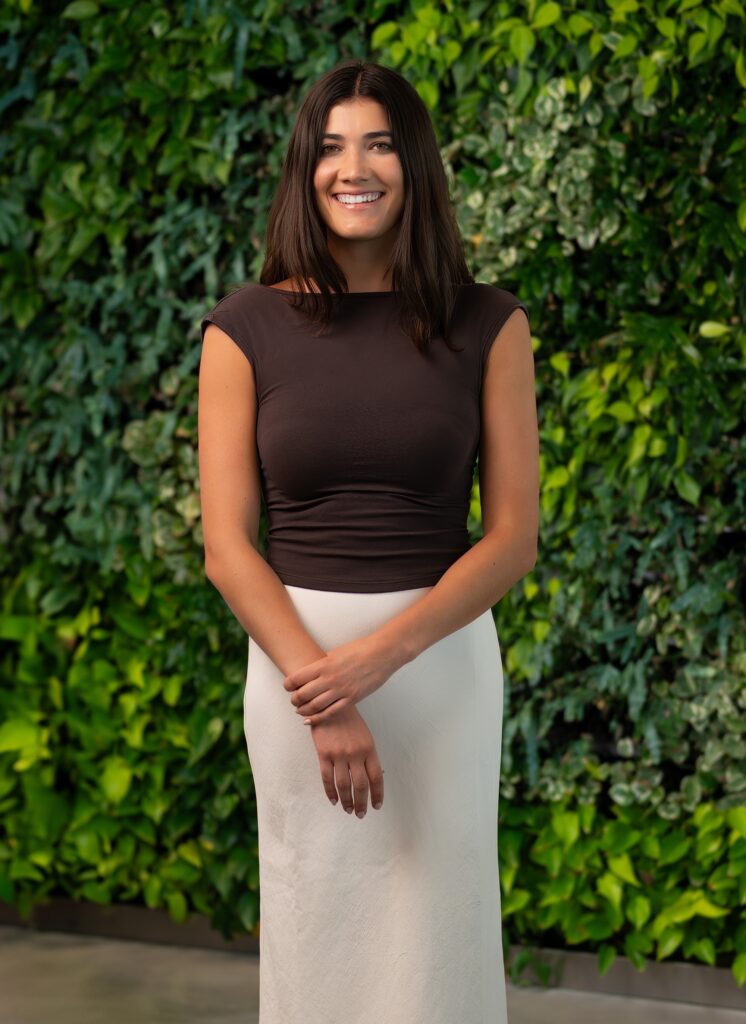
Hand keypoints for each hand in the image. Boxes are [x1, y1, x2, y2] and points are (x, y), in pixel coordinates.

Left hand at [283, 633, 400, 725]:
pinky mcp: (352, 698)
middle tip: (293, 700)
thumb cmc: (360, 649)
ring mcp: (341, 690)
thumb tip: (312, 671)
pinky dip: (318, 718)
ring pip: (314, 706)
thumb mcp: (336, 652)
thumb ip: (323, 663)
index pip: (296, 678)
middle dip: (294, 700)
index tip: (287, 687)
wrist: (382, 653)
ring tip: (300, 710)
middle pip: (302, 695)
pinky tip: (310, 720)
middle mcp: (330, 678)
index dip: (287, 685)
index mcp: (323, 664)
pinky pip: (331, 713)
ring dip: (303, 710)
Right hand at [309, 704, 384, 815]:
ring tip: (348, 810)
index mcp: (369, 749)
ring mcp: (339, 755)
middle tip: (361, 814)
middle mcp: (355, 753)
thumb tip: (372, 777)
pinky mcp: (324, 754)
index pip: (376, 777)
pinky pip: (327, 779)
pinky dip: (331, 792)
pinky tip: (334, 800)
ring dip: (347, 801)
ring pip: (344, 785)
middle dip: (362, 803)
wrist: (329, 705)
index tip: (377, 805)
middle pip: (361, 785)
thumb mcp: (364, 736)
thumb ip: (367, 755)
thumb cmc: (349, 721)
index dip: (377, 794)